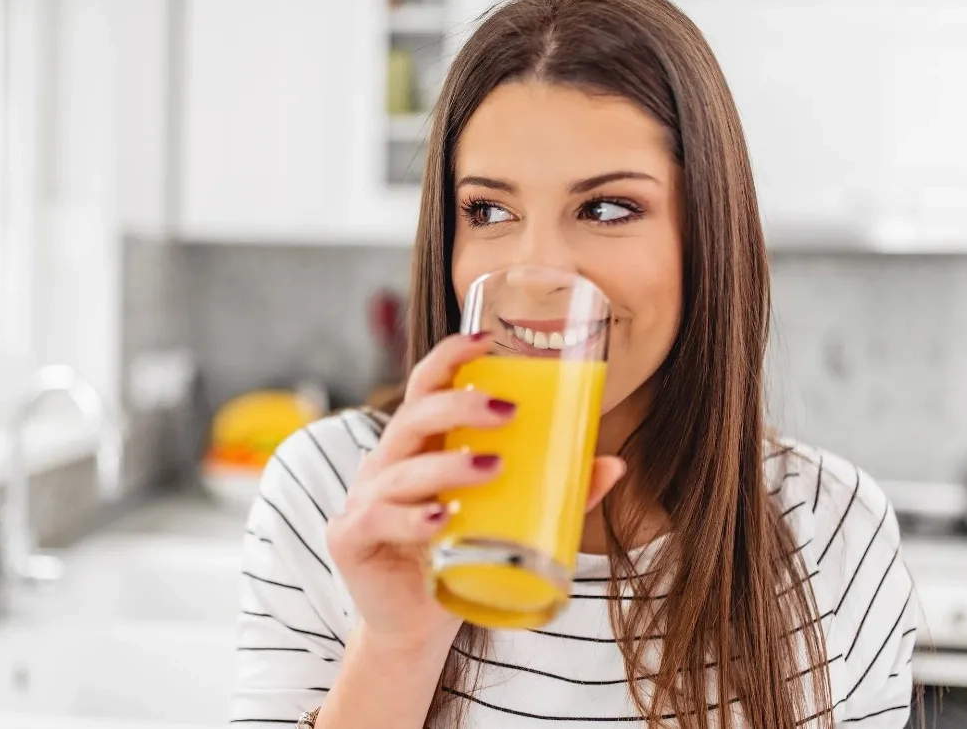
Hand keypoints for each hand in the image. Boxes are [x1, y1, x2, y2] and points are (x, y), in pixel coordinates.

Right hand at [326, 333, 624, 651]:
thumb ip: (558, 492)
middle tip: (509, 412)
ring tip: (492, 468)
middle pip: (414, 417)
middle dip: (459, 406)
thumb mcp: (509, 520)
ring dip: (447, 465)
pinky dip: (409, 517)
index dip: (450, 357)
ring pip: (400, 471)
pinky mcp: (351, 539)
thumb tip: (615, 464)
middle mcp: (386, 463)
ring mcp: (363, 500)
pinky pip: (377, 519)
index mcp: (419, 446)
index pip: (426, 385)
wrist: (415, 627)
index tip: (488, 340)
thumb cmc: (459, 558)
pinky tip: (439, 518)